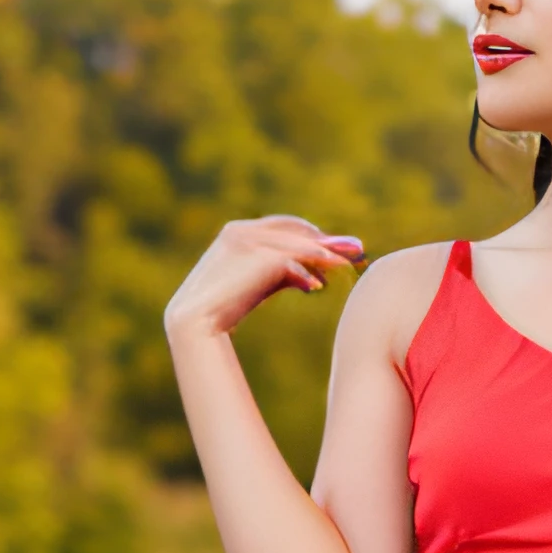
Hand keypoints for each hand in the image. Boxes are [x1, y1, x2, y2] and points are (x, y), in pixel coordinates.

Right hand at [164, 214, 363, 342]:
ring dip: (325, 254)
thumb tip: (318, 280)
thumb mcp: (259, 287)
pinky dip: (304, 272)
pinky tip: (317, 288)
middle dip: (329, 242)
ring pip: (295, 244)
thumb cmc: (225, 310)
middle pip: (296, 231)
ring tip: (348, 265)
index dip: (316, 238)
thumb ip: (284, 275)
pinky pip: (286, 259)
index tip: (341, 251)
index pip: (287, 228)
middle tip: (357, 251)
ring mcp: (244, 239)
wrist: (194, 324)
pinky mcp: (250, 255)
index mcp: (240, 233)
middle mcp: (241, 230)